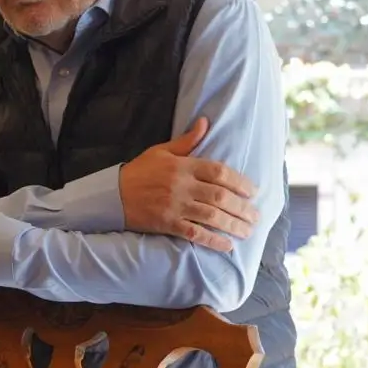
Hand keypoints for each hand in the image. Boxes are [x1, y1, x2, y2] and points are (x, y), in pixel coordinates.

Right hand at [119, 117, 258, 252]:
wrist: (111, 194)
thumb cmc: (139, 171)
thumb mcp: (161, 151)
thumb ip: (186, 141)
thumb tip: (205, 122)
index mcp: (182, 166)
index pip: (219, 172)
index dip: (240, 182)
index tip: (253, 192)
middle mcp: (181, 185)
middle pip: (220, 196)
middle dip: (242, 208)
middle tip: (256, 217)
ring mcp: (174, 205)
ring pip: (211, 216)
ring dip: (233, 225)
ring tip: (248, 231)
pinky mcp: (166, 223)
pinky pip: (194, 232)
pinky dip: (212, 240)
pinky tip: (226, 245)